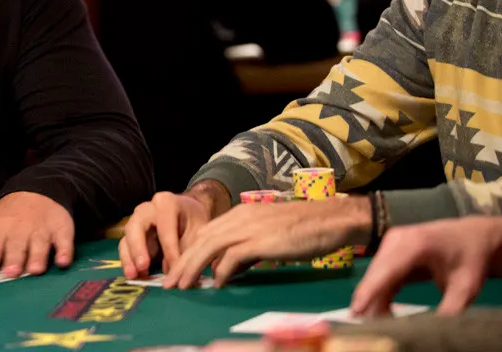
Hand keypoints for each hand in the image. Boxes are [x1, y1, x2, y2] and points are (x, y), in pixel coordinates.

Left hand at [0, 192, 73, 277]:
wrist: (37, 190)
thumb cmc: (6, 217)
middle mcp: (19, 229)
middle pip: (16, 246)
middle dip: (13, 258)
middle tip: (11, 272)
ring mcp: (41, 229)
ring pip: (39, 244)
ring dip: (37, 256)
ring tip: (34, 270)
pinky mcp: (61, 229)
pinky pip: (64, 241)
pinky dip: (64, 250)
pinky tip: (63, 261)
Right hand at [119, 184, 225, 279]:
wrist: (188, 213)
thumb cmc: (194, 220)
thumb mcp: (199, 231)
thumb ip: (187, 249)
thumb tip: (172, 272)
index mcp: (166, 203)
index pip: (165, 228)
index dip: (170, 250)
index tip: (175, 271)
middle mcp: (146, 209)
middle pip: (136, 226)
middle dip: (138, 248)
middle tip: (143, 266)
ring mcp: (136, 221)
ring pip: (127, 237)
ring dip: (129, 258)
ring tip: (132, 275)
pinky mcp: (132, 235)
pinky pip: (125, 247)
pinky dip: (128, 262)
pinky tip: (132, 275)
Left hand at [165, 197, 371, 288]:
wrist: (332, 219)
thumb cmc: (304, 230)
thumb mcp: (268, 236)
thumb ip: (246, 250)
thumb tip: (227, 271)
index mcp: (240, 214)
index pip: (204, 233)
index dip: (188, 252)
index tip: (177, 271)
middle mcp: (239, 217)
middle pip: (200, 240)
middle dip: (182, 263)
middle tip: (170, 283)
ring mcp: (250, 227)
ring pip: (209, 247)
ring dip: (193, 268)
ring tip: (183, 286)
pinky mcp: (262, 239)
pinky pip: (233, 256)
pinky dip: (222, 271)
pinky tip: (217, 284)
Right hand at [351, 217, 501, 317]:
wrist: (472, 235)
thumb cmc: (469, 258)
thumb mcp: (465, 287)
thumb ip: (450, 309)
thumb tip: (433, 331)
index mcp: (415, 244)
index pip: (386, 271)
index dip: (369, 292)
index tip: (356, 311)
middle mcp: (396, 240)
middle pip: (376, 274)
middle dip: (369, 300)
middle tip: (368, 328)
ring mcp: (390, 243)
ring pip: (375, 276)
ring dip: (374, 299)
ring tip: (377, 325)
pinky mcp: (390, 251)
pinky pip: (381, 275)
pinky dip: (381, 293)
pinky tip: (384, 312)